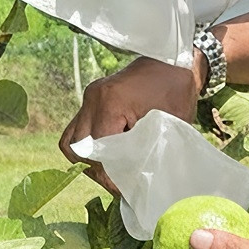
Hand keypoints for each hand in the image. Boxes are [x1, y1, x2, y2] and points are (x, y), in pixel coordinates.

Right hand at [59, 55, 200, 193]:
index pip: (97, 152)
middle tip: (119, 183)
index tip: (125, 190)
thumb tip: (138, 184)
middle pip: (78, 148)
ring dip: (88, 159)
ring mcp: (89, 97)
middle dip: (97, 170)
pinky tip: (109, 155)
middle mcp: (93, 99)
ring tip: (112, 170)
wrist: (175, 58)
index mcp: (110, 103)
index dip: (109, 176)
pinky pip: (78, 129)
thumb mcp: (169, 125)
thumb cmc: (177, 89)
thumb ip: (151, 152)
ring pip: (71, 140)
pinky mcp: (93, 99)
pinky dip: (88, 146)